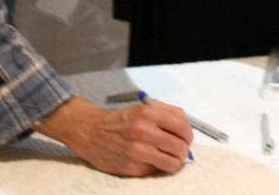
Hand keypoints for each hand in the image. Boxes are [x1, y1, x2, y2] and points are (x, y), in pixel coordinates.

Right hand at [35, 96, 192, 176]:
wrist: (91, 132)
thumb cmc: (120, 121)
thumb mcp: (143, 108)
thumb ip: (167, 113)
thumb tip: (185, 127)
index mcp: (148, 113)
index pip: (182, 127)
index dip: (188, 135)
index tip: (185, 139)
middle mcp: (143, 131)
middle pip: (180, 146)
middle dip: (183, 150)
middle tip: (179, 151)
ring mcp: (137, 151)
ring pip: (172, 162)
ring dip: (175, 162)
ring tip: (170, 159)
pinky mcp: (132, 167)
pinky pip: (156, 170)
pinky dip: (158, 167)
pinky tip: (152, 161)